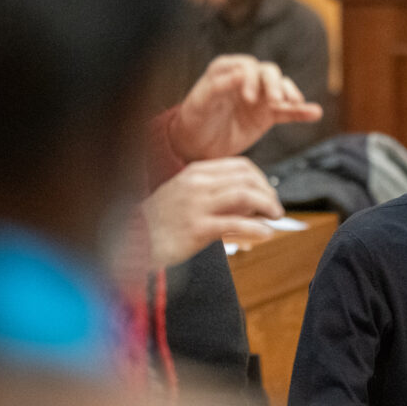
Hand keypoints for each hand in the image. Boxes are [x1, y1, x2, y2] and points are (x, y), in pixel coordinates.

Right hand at [141, 157, 283, 266]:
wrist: (131, 239)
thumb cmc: (161, 220)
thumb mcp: (187, 195)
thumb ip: (217, 194)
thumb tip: (253, 201)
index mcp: (196, 172)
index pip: (241, 166)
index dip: (262, 180)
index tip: (269, 194)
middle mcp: (197, 183)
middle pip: (247, 179)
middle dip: (269, 193)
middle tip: (276, 209)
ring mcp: (196, 205)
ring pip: (245, 195)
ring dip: (268, 206)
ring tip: (274, 218)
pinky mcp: (197, 228)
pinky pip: (236, 224)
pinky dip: (257, 228)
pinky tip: (266, 233)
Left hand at [168, 55, 322, 161]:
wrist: (198, 145)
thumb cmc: (195, 120)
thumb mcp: (202, 102)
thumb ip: (221, 86)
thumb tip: (242, 73)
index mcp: (228, 69)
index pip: (248, 66)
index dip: (251, 79)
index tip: (248, 98)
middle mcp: (247, 79)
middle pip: (269, 74)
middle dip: (274, 85)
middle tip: (274, 101)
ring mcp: (260, 97)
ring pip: (281, 89)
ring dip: (290, 94)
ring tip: (295, 104)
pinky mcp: (268, 115)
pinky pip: (288, 112)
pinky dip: (301, 112)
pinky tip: (315, 113)